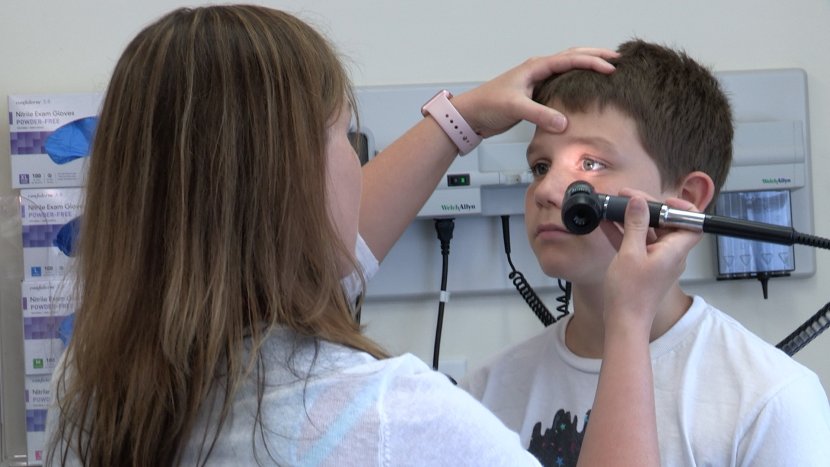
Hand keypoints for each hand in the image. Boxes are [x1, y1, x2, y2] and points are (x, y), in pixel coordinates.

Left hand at [451, 47, 617, 136]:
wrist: (472, 114)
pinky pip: (561, 82)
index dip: (592, 63)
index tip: (611, 68)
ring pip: (568, 67)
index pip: (570, 59)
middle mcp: (538, 69)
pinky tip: (585, 88)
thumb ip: (539, 115)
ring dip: (587, 65)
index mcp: (535, 67)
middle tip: (618, 58)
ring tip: (607, 67)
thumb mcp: (515, 108)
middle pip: (573, 56)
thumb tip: (564, 123)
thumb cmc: (488, 105)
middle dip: (596, 56)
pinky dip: (576, 80)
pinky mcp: (535, 93)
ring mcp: (537, 80)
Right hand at [602, 191, 702, 332]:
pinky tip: (608, 223)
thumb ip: (635, 225)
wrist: (625, 321)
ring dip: (633, 220)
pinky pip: (637, 243)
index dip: (681, 208)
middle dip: (648, 208)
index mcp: (675, 250)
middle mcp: (670, 254)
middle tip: (629, 198)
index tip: (661, 200)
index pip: (692, 222)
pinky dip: (625, 233)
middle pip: (667, 223)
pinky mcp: (644, 266)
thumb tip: (638, 202)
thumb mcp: (630, 253)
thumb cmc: (631, 294)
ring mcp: (657, 261)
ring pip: (649, 232)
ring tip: (616, 207)